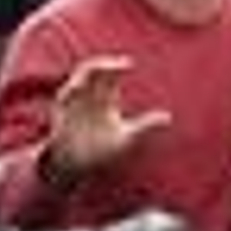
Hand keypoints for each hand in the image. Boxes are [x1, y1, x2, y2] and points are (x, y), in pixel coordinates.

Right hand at [42, 57, 170, 182]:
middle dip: (104, 64)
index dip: (118, 65)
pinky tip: (76, 89)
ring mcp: (74, 102)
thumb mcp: (127, 138)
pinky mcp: (61, 112)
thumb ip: (145, 126)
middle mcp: (90, 96)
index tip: (130, 65)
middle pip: (94, 70)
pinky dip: (69, 92)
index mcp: (105, 98)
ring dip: (86, 73)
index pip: (111, 74)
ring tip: (99, 69)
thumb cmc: (101, 150)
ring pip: (77, 79)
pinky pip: (63, 97)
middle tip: (119, 64)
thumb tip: (169, 118)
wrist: (77, 166)